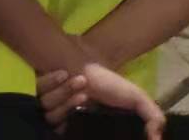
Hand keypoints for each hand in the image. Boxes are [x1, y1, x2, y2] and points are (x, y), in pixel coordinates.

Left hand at [38, 64, 164, 137]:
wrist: (84, 57)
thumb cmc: (108, 81)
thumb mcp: (136, 98)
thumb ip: (152, 118)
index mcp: (87, 128)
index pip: (81, 137)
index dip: (88, 131)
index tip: (91, 110)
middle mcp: (67, 123)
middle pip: (62, 128)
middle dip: (72, 106)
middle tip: (84, 93)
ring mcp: (50, 110)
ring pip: (50, 112)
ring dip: (63, 93)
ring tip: (77, 79)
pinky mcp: (36, 96)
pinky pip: (39, 96)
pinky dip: (51, 83)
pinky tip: (61, 74)